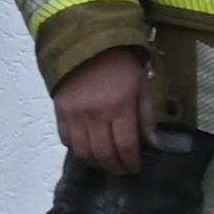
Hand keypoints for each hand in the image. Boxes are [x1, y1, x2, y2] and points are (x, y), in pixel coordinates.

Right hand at [50, 49, 151, 172]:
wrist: (87, 45)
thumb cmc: (119, 66)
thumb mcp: (142, 88)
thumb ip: (147, 117)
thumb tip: (153, 143)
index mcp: (119, 108)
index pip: (126, 147)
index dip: (131, 162)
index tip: (135, 166)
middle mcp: (95, 116)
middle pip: (103, 154)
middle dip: (115, 167)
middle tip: (121, 168)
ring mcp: (75, 115)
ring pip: (83, 152)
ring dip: (95, 162)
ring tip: (104, 161)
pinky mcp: (60, 112)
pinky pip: (66, 140)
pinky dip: (77, 149)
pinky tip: (87, 147)